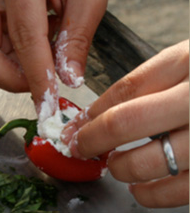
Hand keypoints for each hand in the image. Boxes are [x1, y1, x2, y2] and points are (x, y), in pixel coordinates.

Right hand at [0, 0, 107, 115]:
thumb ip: (77, 36)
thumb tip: (67, 78)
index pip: (24, 39)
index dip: (37, 78)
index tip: (47, 104)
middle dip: (7, 78)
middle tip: (38, 77)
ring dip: (9, 63)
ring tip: (40, 45)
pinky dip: (5, 50)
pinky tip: (26, 34)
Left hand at [62, 40, 188, 207]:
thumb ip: (152, 82)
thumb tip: (102, 113)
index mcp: (189, 62)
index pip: (125, 89)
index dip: (92, 111)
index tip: (77, 124)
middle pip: (127, 122)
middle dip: (93, 139)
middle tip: (81, 146)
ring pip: (150, 161)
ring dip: (120, 168)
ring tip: (113, 166)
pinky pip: (181, 190)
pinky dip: (151, 195)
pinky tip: (141, 189)